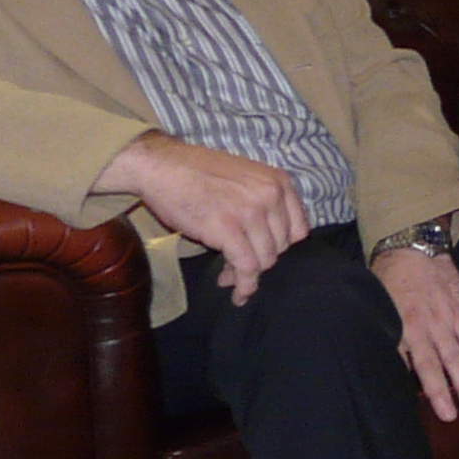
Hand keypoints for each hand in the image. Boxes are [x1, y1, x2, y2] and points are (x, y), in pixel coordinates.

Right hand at [95, 131, 308, 303]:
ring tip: (228, 278)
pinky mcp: (228, 229)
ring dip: (248, 274)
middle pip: (281, 247)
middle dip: (261, 261)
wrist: (160, 165)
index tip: (262, 253)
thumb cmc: (197, 172)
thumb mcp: (245, 178)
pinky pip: (247, 267)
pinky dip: (244, 285)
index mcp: (279, 182)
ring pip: (265, 260)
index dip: (280, 247)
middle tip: (237, 266)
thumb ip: (263, 203)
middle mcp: (271, 195)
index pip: (298, 230)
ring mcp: (251, 212)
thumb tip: (267, 244)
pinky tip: (236, 293)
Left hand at [370, 243, 458, 419]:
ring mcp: (446, 320)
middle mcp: (425, 326)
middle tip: (453, 416)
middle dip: (445, 390)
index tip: (423, 405)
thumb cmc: (389, 279)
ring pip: (458, 355)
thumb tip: (391, 367)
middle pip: (436, 363)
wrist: (413, 247)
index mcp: (401, 326)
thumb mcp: (378, 305)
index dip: (418, 384)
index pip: (410, 361)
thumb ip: (388, 335)